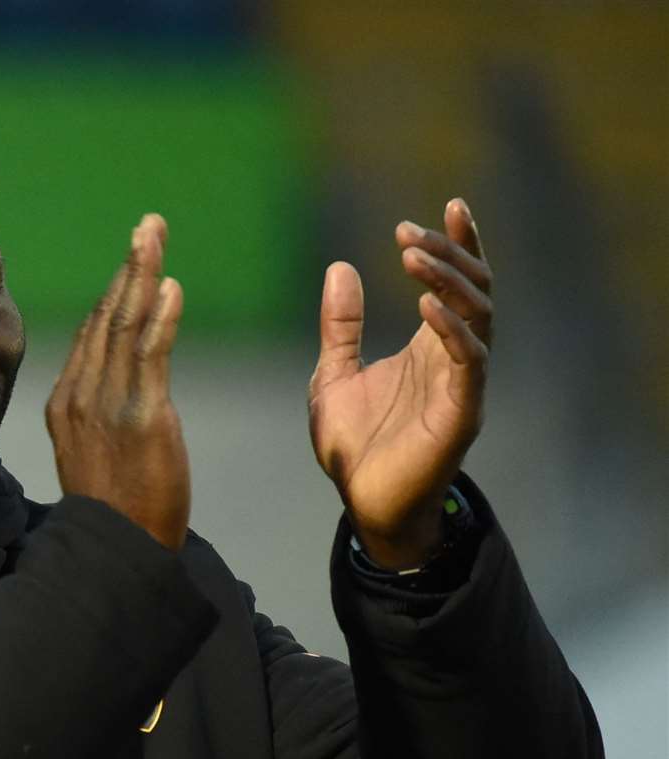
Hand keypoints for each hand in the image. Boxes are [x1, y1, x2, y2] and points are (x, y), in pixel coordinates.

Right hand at [46, 214, 189, 549]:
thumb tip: (112, 394)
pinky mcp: (142, 416)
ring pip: (125, 325)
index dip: (115, 295)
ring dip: (142, 274)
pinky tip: (170, 286)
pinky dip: (159, 317)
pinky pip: (149, 355)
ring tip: (155, 235)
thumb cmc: (113, 512)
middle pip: (106, 318)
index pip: (92, 337)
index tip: (134, 265)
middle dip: (129, 268)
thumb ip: (97, 419)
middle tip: (148, 226)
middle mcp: (81, 396)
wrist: (116, 550)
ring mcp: (108, 404)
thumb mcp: (92, 457)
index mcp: (66, 405)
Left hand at [308, 198, 492, 568]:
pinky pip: (468, 362)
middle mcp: (453, 359)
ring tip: (413, 255)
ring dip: (447, 282)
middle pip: (472, 290)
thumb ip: (340, 326)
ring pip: (476, 317)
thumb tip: (340, 268)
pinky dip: (451, 330)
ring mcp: (461, 384)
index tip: (449, 204)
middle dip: (447, 255)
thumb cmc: (355, 447)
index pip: (456, 285)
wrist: (362, 504)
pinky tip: (427, 305)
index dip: (457, 245)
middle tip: (409, 232)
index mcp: (429, 348)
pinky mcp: (460, 413)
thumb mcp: (333, 375)